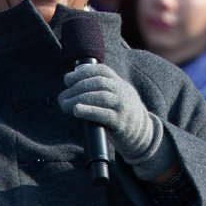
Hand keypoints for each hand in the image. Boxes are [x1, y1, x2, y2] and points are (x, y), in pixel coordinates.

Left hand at [60, 63, 174, 179]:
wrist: (142, 134)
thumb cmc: (122, 114)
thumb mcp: (115, 96)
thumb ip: (100, 88)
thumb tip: (71, 81)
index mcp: (119, 83)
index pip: (102, 71)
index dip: (83, 72)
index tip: (67, 79)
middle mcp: (122, 92)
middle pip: (99, 83)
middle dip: (77, 87)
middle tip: (62, 97)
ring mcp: (123, 106)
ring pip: (101, 96)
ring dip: (79, 99)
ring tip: (65, 105)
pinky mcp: (120, 123)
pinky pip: (104, 114)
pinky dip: (89, 111)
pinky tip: (76, 110)